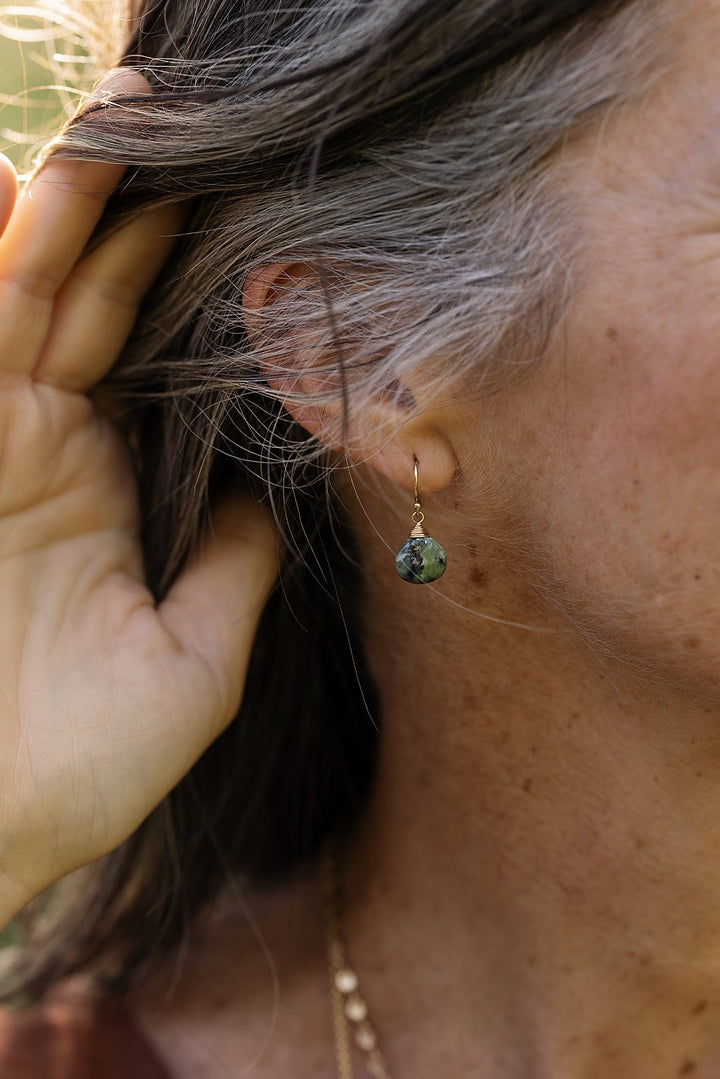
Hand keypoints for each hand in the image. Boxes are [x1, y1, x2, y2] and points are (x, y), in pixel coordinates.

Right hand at [0, 72, 275, 921]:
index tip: (242, 211)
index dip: (188, 286)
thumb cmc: (85, 770)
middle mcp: (49, 448)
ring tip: (123, 124)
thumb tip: (282, 493)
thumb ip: (239, 568)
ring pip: (26, 293)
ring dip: (64, 210)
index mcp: (112, 488)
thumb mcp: (195, 663)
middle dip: (131, 213)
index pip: (155, 358)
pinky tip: (4, 186)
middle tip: (183, 126)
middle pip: (92, 302)